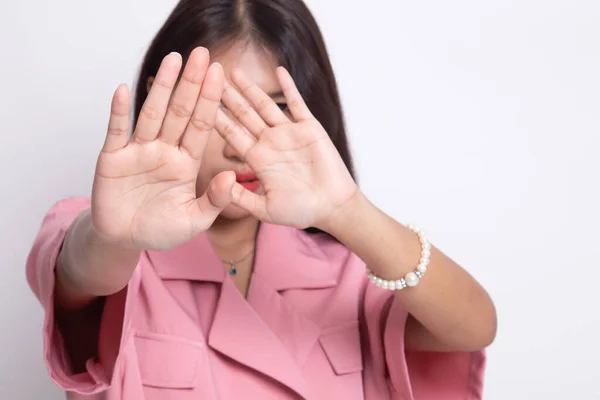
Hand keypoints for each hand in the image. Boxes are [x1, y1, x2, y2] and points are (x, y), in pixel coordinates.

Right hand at [91, 48, 233, 250]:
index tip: (220, 75)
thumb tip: (232, 176)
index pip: (201, 126)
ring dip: (162, 87)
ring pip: (152, 114)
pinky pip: (117, 131)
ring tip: (173, 59)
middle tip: (202, 54)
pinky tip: (125, 90)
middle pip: (180, 112)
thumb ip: (214, 201)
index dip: (210, 100)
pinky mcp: (113, 158)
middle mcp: (165, 151)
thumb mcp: (194, 220)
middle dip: (191, 84)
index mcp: (186, 163)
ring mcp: (139, 151)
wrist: (125, 240)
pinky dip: (119, 112)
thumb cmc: (162, 229)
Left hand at [215, 67, 357, 229]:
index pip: (231, 134)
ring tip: (234, 71)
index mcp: (257, 159)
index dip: (216, 118)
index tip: (198, 102)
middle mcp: (270, 143)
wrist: (332, 208)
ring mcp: (289, 133)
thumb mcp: (264, 209)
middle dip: (227, 97)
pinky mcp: (310, 128)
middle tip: (208, 77)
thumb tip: (216, 187)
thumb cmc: (300, 212)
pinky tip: (279, 70)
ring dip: (251, 88)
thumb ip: (240, 198)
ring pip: (265, 105)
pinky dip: (288, 87)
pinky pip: (297, 104)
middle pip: (243, 115)